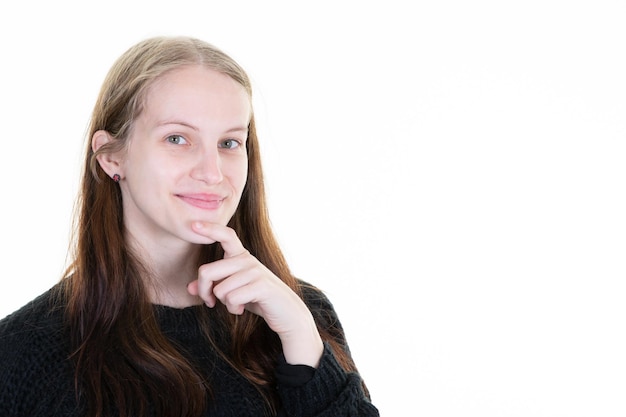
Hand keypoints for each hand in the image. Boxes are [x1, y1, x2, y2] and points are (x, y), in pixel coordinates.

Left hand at [186, 221, 322, 366]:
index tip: (194, 225)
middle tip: (210, 302)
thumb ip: (212, 287)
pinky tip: (243, 308)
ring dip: (224, 303)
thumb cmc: (257, 299)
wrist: (287, 313)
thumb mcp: (232, 291)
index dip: (210, 229)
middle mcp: (247, 259)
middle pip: (207, 271)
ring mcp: (255, 271)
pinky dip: (234, 309)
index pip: (226, 235)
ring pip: (219, 289)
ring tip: (237, 304)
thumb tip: (189, 288)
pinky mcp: (261, 285)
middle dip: (204, 291)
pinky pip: (232, 298)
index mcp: (241, 256)